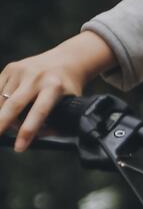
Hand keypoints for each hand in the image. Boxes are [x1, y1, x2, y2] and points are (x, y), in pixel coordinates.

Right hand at [0, 34, 115, 152]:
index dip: (28, 131)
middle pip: (14, 105)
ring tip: (6, 126)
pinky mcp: (11, 68)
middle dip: (2, 124)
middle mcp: (36, 77)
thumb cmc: (68, 87)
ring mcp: (21, 70)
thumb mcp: (71, 104)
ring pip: (2, 99)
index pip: (39, 112)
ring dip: (1, 116)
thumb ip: (56, 124)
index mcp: (54, 86)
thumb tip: (32, 139)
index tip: (19, 148)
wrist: (66, 60)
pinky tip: (2, 112)